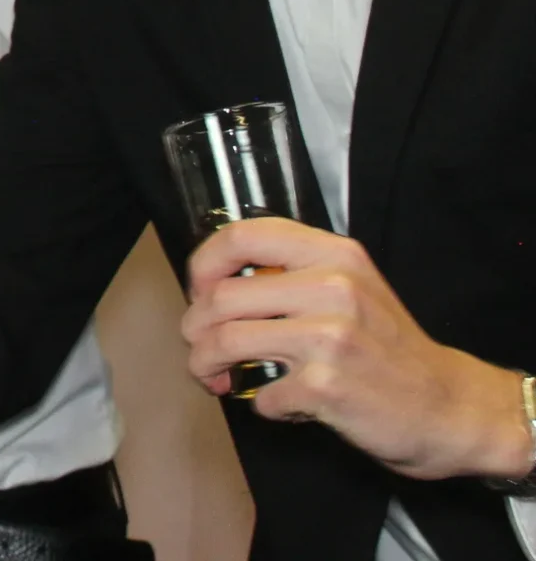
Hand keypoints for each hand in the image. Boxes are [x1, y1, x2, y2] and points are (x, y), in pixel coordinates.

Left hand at [183, 216, 531, 479]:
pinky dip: (262, 405)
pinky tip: (283, 403)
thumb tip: (217, 281)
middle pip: (219, 297)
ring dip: (205, 365)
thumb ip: (293, 272)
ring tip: (215, 375)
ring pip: (224, 341)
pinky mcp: (327, 386)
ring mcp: (329, 337)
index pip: (241, 236)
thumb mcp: (352, 287)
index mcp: (334, 255)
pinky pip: (261, 394)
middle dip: (194, 327)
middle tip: (199, 346)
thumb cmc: (388, 348)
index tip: (198, 291)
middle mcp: (332, 288)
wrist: (449, 406)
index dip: (203, 265)